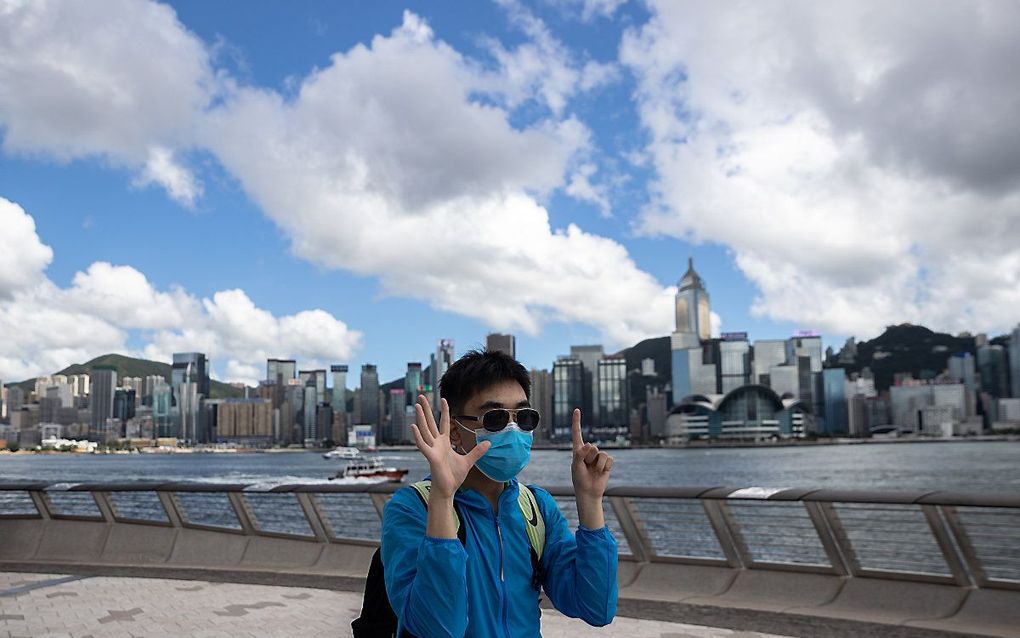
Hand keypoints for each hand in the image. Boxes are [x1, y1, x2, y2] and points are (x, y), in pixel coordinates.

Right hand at [410, 395, 489, 498]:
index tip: (443, 399)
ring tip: (418, 406)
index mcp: (444, 443)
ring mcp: (432, 449)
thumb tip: (488, 443)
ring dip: (421, 418)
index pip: (444, 423)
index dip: (444, 411)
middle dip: (427, 409)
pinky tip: (413, 426)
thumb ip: (477, 452)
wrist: (448, 489)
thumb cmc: (454, 476)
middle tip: (421, 396)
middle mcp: (437, 444)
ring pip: (425, 430)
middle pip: (430, 422)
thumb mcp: (468, 461)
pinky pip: (422, 445)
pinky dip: (417, 436)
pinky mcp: (431, 457)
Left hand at [571, 408, 612, 528]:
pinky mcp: (607, 463)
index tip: (577, 409)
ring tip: (593, 471)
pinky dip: (605, 467)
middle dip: (589, 458)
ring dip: (597, 464)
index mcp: (577, 450)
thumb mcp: (576, 466)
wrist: (589, 492)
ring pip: (601, 454)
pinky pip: (609, 459)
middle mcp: (588, 451)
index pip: (577, 433)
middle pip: (592, 447)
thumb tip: (589, 444)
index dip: (577, 421)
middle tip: (586, 468)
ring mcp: (598, 457)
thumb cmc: (579, 479)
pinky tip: (601, 472)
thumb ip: (580, 454)